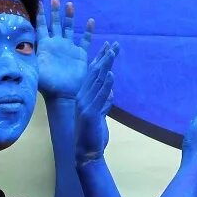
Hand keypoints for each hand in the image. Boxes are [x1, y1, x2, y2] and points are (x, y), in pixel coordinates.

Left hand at [37, 0, 95, 99]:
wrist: (62, 95)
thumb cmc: (47, 84)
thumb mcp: (36, 69)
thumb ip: (30, 57)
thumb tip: (19, 46)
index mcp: (46, 46)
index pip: (42, 27)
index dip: (41, 15)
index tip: (40, 2)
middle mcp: (57, 44)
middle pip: (56, 24)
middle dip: (55, 12)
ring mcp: (69, 48)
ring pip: (70, 28)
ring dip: (69, 17)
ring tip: (70, 4)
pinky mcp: (80, 55)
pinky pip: (85, 41)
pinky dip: (88, 31)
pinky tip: (90, 21)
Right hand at [74, 44, 117, 163]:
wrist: (86, 152)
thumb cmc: (92, 134)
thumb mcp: (100, 115)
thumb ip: (104, 103)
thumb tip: (111, 93)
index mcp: (84, 96)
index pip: (93, 74)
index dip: (100, 59)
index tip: (108, 46)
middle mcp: (82, 97)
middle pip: (94, 73)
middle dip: (104, 57)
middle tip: (113, 44)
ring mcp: (85, 104)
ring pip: (97, 82)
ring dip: (105, 66)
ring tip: (112, 53)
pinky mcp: (90, 113)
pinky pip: (99, 96)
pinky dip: (106, 85)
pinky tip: (111, 75)